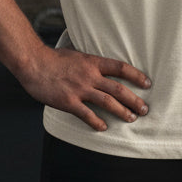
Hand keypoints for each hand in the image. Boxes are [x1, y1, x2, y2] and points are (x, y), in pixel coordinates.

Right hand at [17, 45, 151, 131]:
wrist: (34, 63)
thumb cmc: (54, 58)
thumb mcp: (76, 53)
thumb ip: (90, 61)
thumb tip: (100, 64)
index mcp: (92, 62)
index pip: (120, 68)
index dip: (136, 75)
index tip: (147, 83)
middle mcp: (89, 75)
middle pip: (118, 88)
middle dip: (134, 99)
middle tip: (145, 108)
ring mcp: (79, 89)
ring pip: (107, 102)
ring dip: (122, 111)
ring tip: (132, 118)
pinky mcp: (68, 102)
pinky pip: (86, 114)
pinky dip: (97, 122)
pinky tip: (104, 127)